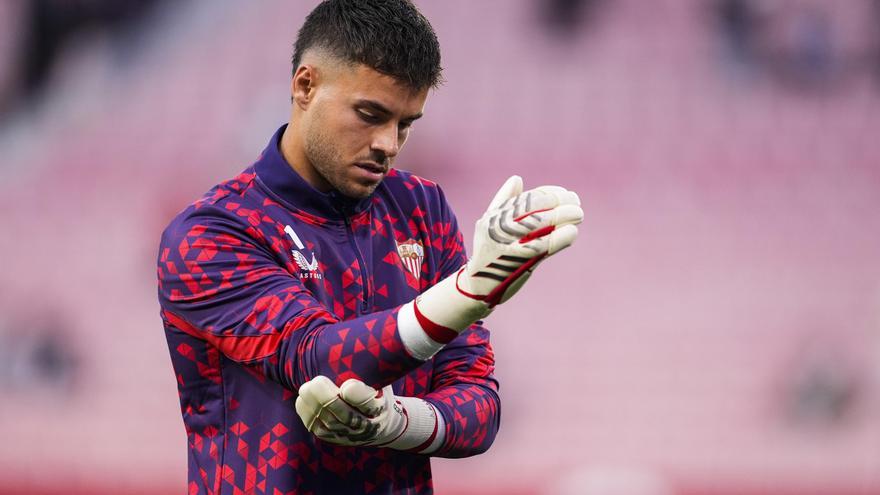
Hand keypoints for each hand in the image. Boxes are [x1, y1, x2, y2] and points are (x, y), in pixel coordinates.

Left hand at [295, 376, 439, 450]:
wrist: (380, 423)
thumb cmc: (379, 391)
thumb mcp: (383, 379)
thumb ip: (375, 363)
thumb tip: (377, 332)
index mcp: (382, 410)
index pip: (370, 405)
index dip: (359, 396)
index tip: (349, 384)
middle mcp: (367, 427)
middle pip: (345, 416)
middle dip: (328, 399)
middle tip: (316, 381)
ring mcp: (349, 436)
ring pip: (328, 423)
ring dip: (314, 405)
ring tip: (305, 387)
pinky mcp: (333, 438)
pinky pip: (316, 428)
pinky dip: (307, 413)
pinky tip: (303, 398)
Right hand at [403, 176, 582, 350]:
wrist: (478, 286)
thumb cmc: (488, 252)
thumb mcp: (488, 225)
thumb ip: (503, 201)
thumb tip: (517, 179)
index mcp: (495, 217)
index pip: (527, 198)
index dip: (549, 193)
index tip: (564, 194)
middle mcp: (500, 228)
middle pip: (535, 208)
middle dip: (560, 202)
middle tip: (576, 202)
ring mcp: (510, 243)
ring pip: (541, 223)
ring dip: (564, 216)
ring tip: (578, 214)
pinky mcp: (520, 261)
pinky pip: (544, 245)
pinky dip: (561, 237)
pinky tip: (572, 232)